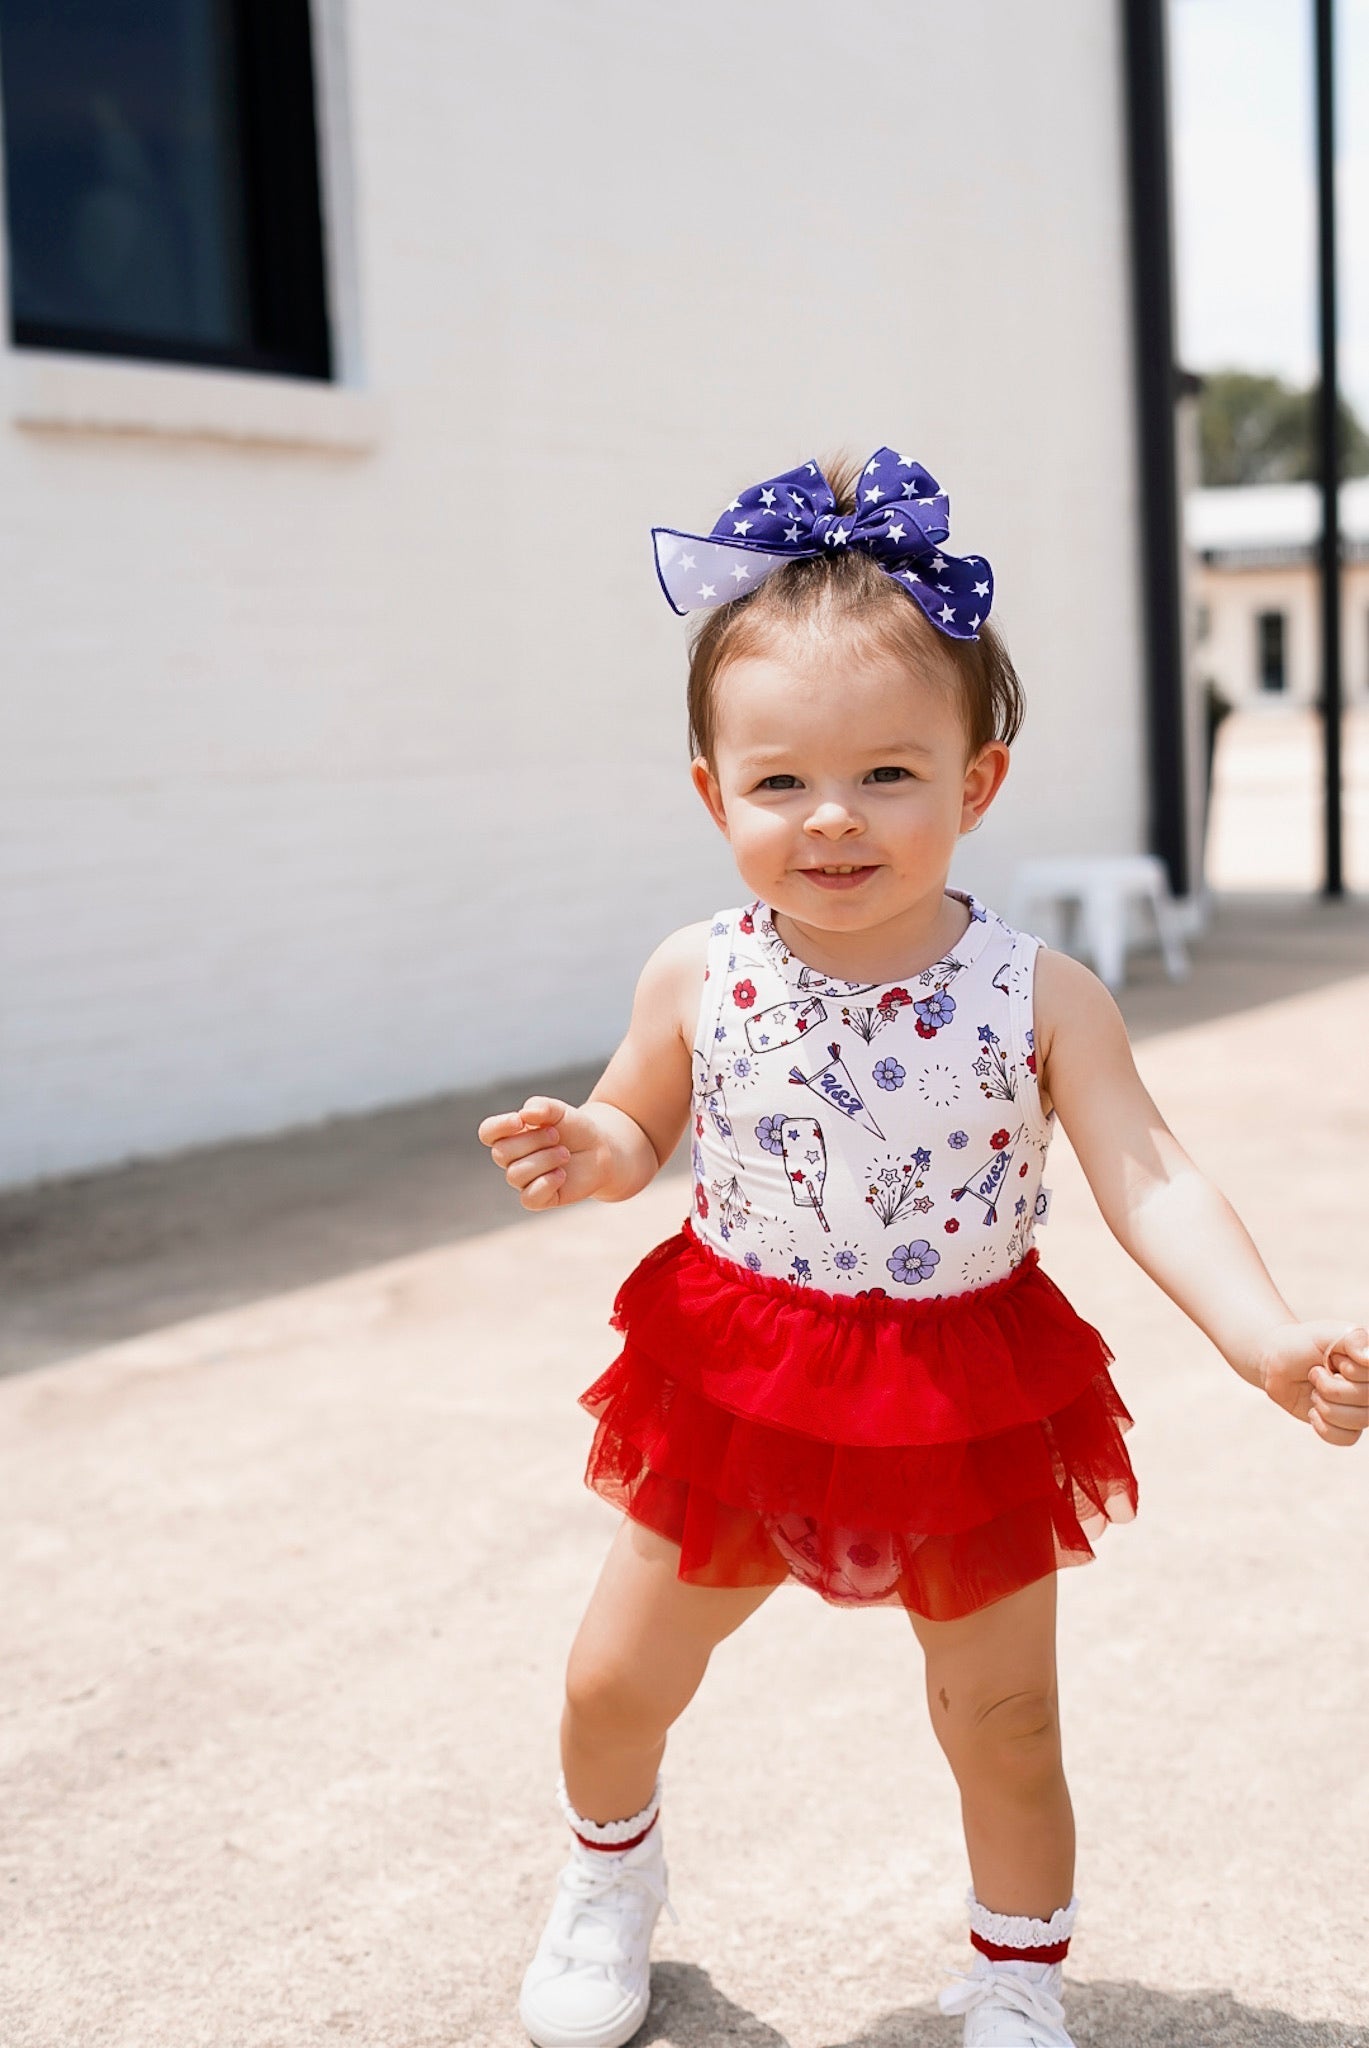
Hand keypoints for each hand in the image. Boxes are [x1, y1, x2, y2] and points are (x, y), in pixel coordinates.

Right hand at [477, 1096, 609, 1210]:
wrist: (600, 1149)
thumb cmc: (575, 1128)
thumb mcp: (560, 1111)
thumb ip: (542, 1107)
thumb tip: (525, 1115)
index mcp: (511, 1135)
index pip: (488, 1132)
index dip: (499, 1127)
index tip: (520, 1121)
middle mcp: (513, 1159)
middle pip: (502, 1153)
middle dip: (532, 1141)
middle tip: (557, 1136)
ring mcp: (524, 1180)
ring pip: (515, 1174)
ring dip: (544, 1160)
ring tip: (565, 1153)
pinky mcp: (540, 1199)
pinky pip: (528, 1198)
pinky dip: (545, 1183)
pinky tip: (561, 1174)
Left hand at [1258, 1321, 1368, 1445]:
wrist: (1277, 1362)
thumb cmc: (1304, 1344)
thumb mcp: (1328, 1332)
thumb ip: (1354, 1340)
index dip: (1349, 1371)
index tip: (1334, 1357)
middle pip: (1365, 1402)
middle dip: (1330, 1388)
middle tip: (1316, 1373)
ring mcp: (1361, 1408)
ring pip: (1356, 1423)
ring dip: (1325, 1405)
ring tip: (1315, 1390)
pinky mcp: (1345, 1427)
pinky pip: (1347, 1439)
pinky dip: (1324, 1426)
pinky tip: (1314, 1411)